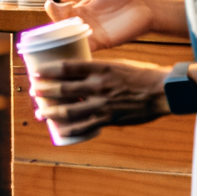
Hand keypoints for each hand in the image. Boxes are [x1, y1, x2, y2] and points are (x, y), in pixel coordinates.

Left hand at [28, 58, 171, 137]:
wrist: (163, 91)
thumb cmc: (141, 74)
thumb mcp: (117, 65)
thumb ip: (98, 70)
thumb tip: (78, 72)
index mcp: (100, 68)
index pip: (66, 67)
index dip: (48, 70)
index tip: (35, 72)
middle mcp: (98, 86)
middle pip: (63, 89)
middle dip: (44, 91)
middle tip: (33, 91)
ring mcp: (103, 104)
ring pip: (69, 110)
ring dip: (50, 112)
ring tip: (39, 112)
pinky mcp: (109, 119)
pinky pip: (85, 126)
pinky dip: (70, 129)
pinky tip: (58, 130)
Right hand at [46, 0, 152, 49]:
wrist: (144, 7)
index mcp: (82, 9)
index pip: (61, 11)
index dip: (54, 9)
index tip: (52, 3)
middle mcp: (84, 22)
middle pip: (62, 25)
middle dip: (55, 20)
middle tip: (57, 14)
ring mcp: (92, 33)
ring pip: (69, 36)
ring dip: (61, 33)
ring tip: (60, 27)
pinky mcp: (101, 42)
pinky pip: (84, 47)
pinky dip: (75, 46)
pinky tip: (68, 42)